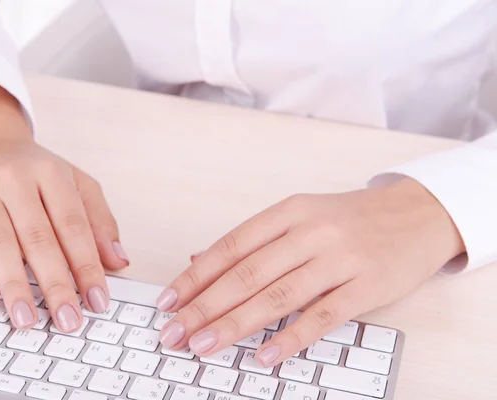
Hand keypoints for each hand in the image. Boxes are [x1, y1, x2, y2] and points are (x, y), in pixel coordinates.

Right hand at [0, 77, 128, 331]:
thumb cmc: (38, 170)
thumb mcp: (77, 184)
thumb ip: (100, 221)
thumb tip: (119, 262)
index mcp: (53, 174)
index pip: (74, 226)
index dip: (88, 266)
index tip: (99, 301)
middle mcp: (16, 180)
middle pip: (38, 238)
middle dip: (55, 284)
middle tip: (68, 321)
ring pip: (0, 244)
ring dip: (15, 286)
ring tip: (27, 320)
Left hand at [157, 178, 463, 365]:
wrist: (417, 214)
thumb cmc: (349, 219)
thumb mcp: (299, 215)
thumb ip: (252, 240)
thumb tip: (198, 259)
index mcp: (288, 212)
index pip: (230, 247)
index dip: (195, 277)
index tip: (168, 302)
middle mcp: (309, 232)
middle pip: (246, 274)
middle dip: (204, 307)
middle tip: (174, 332)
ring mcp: (339, 259)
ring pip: (277, 295)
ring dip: (235, 324)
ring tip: (203, 345)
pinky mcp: (366, 286)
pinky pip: (322, 316)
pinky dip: (291, 338)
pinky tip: (265, 355)